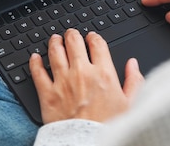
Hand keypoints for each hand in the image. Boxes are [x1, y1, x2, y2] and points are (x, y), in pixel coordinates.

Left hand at [29, 29, 144, 123]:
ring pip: (55, 52)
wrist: (88, 144)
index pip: (97, 44)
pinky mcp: (47, 94)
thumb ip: (134, 81)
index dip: (93, 37)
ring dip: (54, 42)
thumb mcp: (130, 104)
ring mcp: (63, 82)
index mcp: (103, 73)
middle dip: (72, 35)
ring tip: (54, 39)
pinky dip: (35, 62)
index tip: (91, 37)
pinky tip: (35, 57)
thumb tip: (133, 65)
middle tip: (70, 34)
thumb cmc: (108, 127)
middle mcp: (82, 73)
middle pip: (73, 42)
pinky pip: (38, 72)